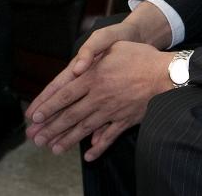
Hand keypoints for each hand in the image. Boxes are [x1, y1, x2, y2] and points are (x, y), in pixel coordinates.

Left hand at [25, 22, 171, 160]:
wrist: (166, 74)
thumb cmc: (140, 56)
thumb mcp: (112, 46)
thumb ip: (91, 55)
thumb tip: (77, 69)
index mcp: (93, 77)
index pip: (64, 95)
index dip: (49, 106)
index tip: (35, 117)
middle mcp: (99, 96)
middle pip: (70, 115)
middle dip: (51, 128)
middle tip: (36, 138)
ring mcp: (112, 111)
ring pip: (85, 128)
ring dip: (67, 139)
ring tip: (53, 148)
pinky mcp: (125, 120)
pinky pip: (109, 136)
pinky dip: (98, 147)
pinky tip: (89, 155)